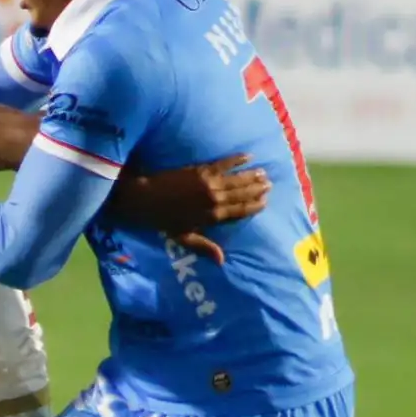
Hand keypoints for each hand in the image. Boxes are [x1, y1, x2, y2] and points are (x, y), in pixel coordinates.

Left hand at [105, 153, 269, 264]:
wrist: (145, 199)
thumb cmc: (162, 220)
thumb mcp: (183, 237)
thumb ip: (204, 246)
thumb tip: (222, 260)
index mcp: (212, 217)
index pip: (239, 212)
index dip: (254, 206)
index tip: (265, 202)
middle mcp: (214, 200)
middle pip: (242, 194)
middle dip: (257, 189)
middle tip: (270, 185)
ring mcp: (209, 183)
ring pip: (237, 179)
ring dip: (252, 175)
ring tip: (264, 173)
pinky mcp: (201, 170)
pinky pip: (224, 163)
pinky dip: (237, 159)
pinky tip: (248, 156)